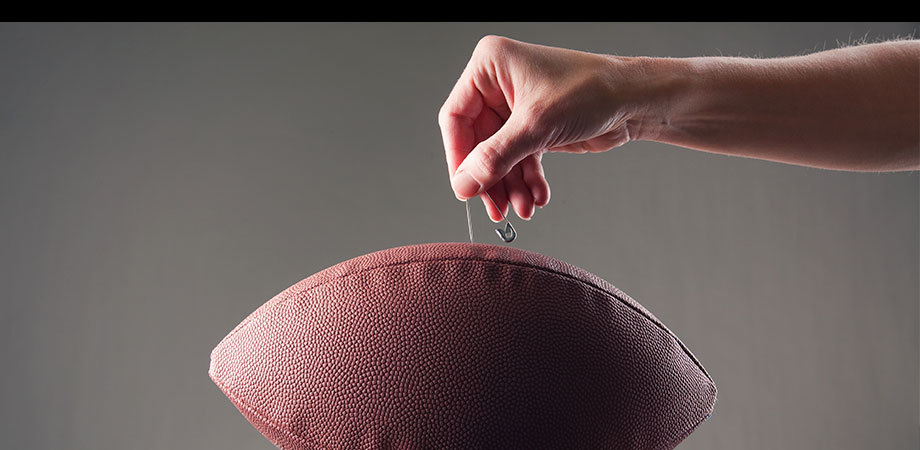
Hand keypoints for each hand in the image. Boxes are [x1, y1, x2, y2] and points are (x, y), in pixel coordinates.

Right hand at [438, 35, 641, 220]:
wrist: (635, 100)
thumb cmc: (592, 90)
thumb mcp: (536, 126)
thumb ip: (495, 157)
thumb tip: (464, 183)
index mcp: (490, 66)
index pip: (456, 117)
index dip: (458, 157)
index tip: (465, 188)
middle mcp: (499, 84)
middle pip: (477, 142)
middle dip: (491, 178)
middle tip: (495, 208)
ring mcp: (516, 107)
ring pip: (499, 156)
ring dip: (511, 185)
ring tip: (524, 208)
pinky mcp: (534, 127)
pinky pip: (520, 159)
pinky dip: (527, 180)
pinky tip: (537, 197)